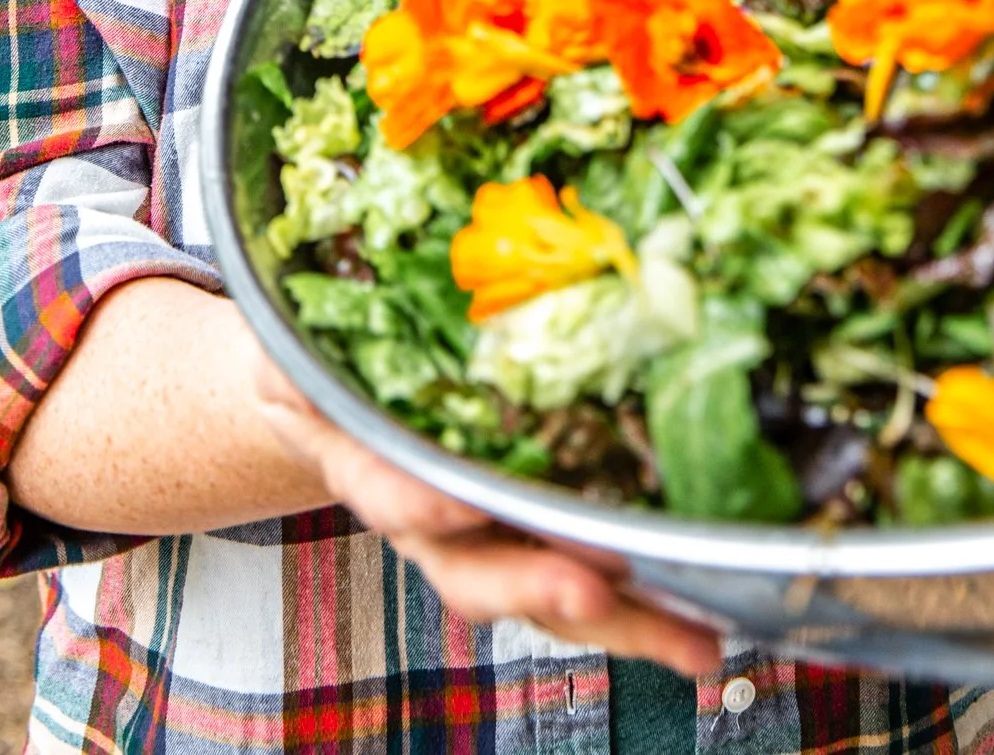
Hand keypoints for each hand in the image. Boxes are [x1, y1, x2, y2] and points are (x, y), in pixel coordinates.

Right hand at [248, 346, 721, 676]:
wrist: (341, 395)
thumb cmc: (324, 366)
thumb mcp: (289, 353)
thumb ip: (290, 360)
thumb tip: (285, 358)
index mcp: (370, 468)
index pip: (390, 490)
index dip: (421, 500)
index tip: (457, 504)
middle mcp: (435, 521)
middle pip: (484, 574)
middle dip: (540, 587)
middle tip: (594, 590)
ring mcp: (492, 537)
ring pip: (551, 594)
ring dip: (623, 622)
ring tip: (692, 641)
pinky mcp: (544, 529)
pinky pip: (592, 575)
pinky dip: (649, 610)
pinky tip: (708, 627)